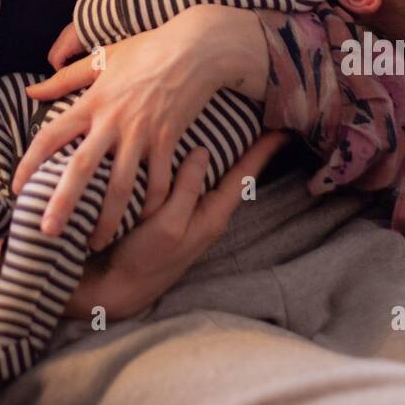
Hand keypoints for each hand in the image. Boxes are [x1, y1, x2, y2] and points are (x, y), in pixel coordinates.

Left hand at [13, 5, 270, 250]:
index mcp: (92, 101)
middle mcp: (112, 121)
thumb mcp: (103, 58)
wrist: (195, 49)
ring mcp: (142, 133)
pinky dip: (151, 203)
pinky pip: (158, 181)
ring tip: (96, 242)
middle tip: (47, 232)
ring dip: (108, 218)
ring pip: (121, 185)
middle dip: (63, 203)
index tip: (16, 188)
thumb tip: (32, 91)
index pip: (51, 135)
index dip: (30, 162)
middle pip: (81, 168)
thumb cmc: (146, 50)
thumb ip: (65, 78)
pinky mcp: (168, 140)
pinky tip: (143, 220)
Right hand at [62, 131, 294, 320]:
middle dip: (251, 145)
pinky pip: (194, 181)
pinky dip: (200, 162)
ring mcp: (192, 214)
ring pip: (216, 176)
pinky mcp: (175, 213)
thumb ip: (187, 190)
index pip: (245, 176)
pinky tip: (193, 148)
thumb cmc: (144, 259)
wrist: (118, 288)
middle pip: (236, 173)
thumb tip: (203, 152)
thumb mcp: (168, 225)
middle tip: (264, 116)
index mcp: (212, 215)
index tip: (286, 128)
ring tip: (235, 123)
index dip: (265, 150)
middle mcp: (208, 213)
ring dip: (226, 151)